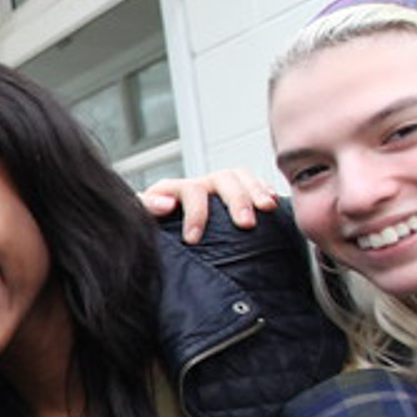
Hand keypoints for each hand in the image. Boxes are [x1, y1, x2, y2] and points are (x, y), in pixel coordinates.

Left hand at [139, 168, 278, 242]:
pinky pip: (254, 183)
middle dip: (236, 200)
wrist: (162, 231)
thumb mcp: (143, 220)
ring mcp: (218, 187)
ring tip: (267, 208)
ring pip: (241, 177)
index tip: (193, 239)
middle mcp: (199, 184)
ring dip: (256, 191)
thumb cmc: (152, 229)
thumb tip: (167, 204)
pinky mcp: (234, 194)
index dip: (195, 213)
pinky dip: (264, 190)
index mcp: (174, 190)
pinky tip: (273, 202)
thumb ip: (147, 209)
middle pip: (222, 179)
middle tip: (246, 224)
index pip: (190, 191)